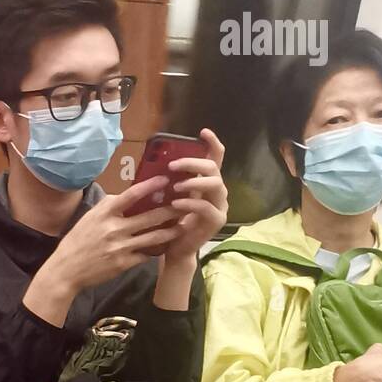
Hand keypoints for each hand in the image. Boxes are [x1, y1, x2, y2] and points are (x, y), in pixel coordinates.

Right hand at [33, 174, 181, 293]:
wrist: (66, 270)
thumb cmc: (78, 241)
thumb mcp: (90, 217)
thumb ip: (109, 206)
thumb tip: (128, 195)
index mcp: (105, 213)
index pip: (132, 195)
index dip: (150, 186)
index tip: (165, 180)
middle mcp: (114, 228)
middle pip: (150, 217)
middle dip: (170, 210)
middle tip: (185, 204)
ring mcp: (120, 247)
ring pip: (153, 237)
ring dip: (170, 231)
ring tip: (183, 226)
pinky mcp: (123, 264)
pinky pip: (146, 254)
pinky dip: (157, 249)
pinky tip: (167, 245)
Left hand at [163, 129, 227, 263]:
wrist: (177, 249)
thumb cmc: (173, 222)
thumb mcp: (172, 197)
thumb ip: (173, 181)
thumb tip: (161, 161)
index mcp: (208, 183)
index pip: (216, 158)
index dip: (212, 143)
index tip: (203, 132)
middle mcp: (218, 192)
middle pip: (214, 168)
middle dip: (193, 163)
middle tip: (173, 165)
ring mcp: (220, 206)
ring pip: (215, 184)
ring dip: (194, 182)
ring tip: (175, 186)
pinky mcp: (217, 221)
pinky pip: (206, 207)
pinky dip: (190, 203)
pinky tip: (176, 204)